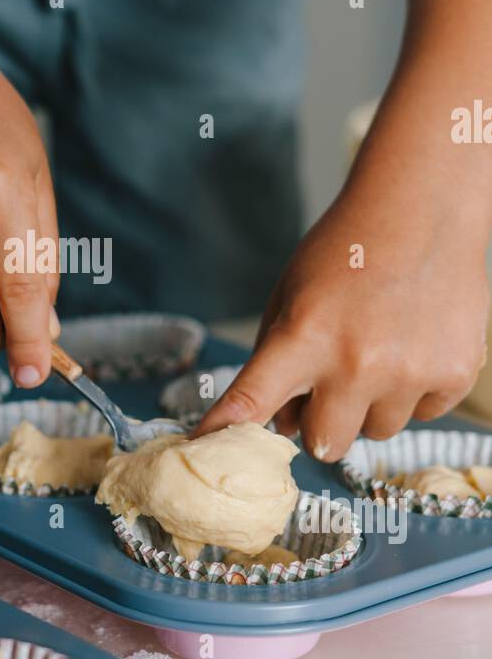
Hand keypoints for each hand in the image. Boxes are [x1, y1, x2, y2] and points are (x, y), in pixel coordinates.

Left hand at [194, 188, 488, 458]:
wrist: (424, 207)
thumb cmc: (348, 249)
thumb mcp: (292, 294)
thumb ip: (276, 360)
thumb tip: (280, 426)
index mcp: (305, 336)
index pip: (253, 402)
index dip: (225, 431)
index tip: (204, 451)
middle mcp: (357, 363)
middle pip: (324, 443)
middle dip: (320, 422)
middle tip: (329, 385)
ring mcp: (410, 373)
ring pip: (376, 432)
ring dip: (370, 406)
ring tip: (379, 350)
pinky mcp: (455, 374)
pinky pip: (422, 414)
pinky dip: (415, 390)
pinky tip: (414, 343)